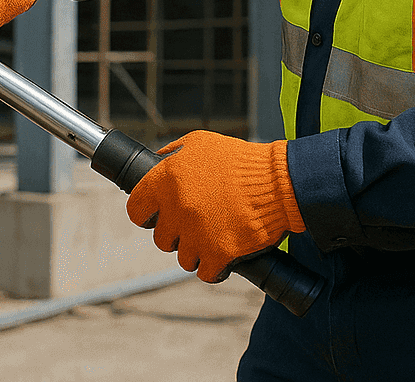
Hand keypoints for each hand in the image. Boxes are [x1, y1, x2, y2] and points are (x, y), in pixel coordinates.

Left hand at [126, 131, 305, 282]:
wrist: (279, 181)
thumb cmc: (240, 160)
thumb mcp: (200, 142)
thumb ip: (172, 154)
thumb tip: (156, 162)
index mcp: (167, 179)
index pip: (136, 209)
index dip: (146, 214)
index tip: (156, 216)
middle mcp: (177, 207)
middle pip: (162, 238)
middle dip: (178, 233)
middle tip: (197, 224)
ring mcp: (197, 233)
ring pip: (183, 258)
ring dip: (198, 250)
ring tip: (215, 236)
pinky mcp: (219, 253)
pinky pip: (206, 272)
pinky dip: (215, 267)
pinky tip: (224, 256)